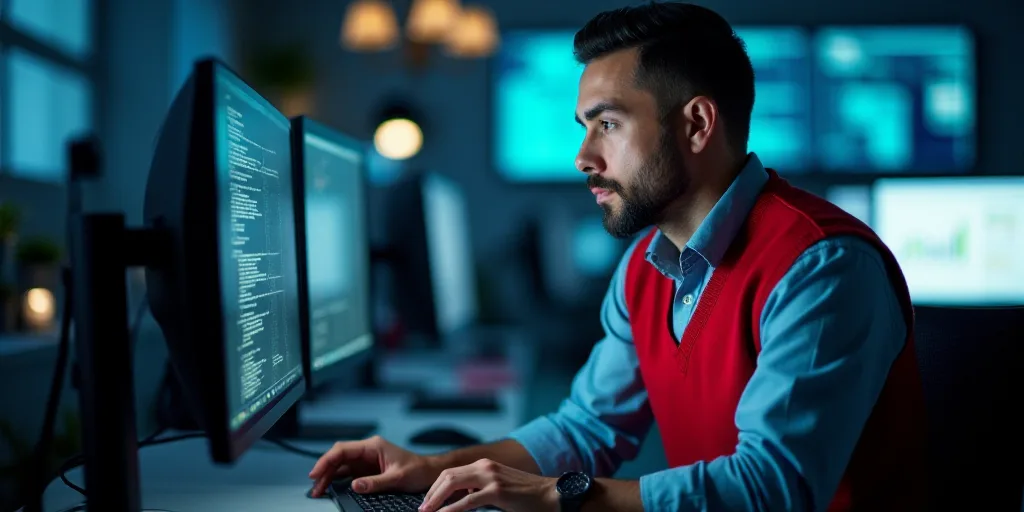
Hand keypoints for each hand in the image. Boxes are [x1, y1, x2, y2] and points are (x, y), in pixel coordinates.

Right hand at [308, 435, 441, 496]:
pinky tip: (331, 487)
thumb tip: (355, 486)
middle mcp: (367, 450)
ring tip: (319, 490)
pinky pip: (348, 472)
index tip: (316, 473)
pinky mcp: (368, 469)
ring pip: (341, 464)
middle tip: (315, 486)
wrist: (429, 472)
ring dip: (329, 475)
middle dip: (324, 470)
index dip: (327, 461)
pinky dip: (338, 479)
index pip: (343, 449)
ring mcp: (367, 459)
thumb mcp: (397, 478)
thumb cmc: (418, 470)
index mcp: (373, 446)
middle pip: (338, 456)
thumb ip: (375, 482)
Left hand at [418, 458, 558, 511]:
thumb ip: (481, 489)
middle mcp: (485, 467)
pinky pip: (467, 501)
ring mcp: (490, 477)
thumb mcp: (500, 489)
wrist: (552, 496)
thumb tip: (462, 498)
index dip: (435, 488)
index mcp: (484, 465)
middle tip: (422, 509)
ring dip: (436, 500)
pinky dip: (451, 509)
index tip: (427, 503)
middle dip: (431, 493)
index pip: (451, 473)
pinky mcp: (497, 491)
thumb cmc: (527, 496)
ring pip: (452, 484)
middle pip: (447, 476)